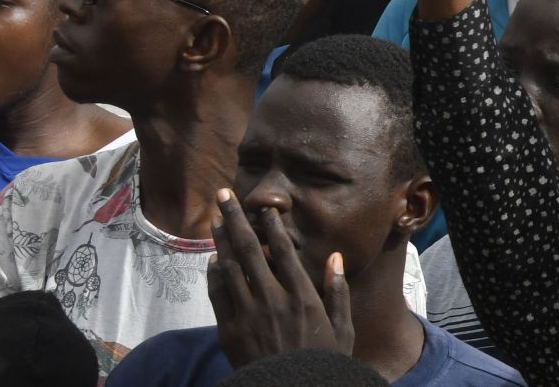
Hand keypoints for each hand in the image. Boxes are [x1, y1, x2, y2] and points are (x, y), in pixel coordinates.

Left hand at [208, 189, 353, 368]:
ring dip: (221, 240)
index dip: (273, 226)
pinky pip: (218, 294)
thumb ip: (339, 292)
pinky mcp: (229, 329)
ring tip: (214, 218)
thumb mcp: (343, 329)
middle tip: (223, 195)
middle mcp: (273, 299)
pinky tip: (214, 259)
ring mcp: (247, 313)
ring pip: (230, 267)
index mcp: (303, 297)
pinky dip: (215, 273)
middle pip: (251, 250)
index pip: (285, 251)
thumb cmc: (322, 362)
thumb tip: (335, 258)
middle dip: (236, 220)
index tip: (265, 207)